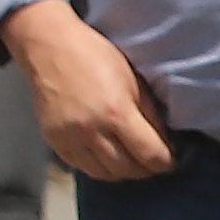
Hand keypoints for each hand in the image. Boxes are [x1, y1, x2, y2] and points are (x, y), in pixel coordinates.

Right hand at [5, 1, 175, 181]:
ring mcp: (69, 137)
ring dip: (122, 171)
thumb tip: (164, 141)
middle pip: (128, 169)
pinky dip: (98, 166)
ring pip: (104, 174)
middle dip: (146, 168)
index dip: (166, 162)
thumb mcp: (133, 79)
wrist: (48, 46)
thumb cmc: (95, 55)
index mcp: (117, 112)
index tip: (171, 159)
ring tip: (130, 160)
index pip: (150, 155)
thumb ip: (149, 114)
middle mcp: (92, 130)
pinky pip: (81, 167)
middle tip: (152, 160)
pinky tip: (105, 156)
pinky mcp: (53, 140)